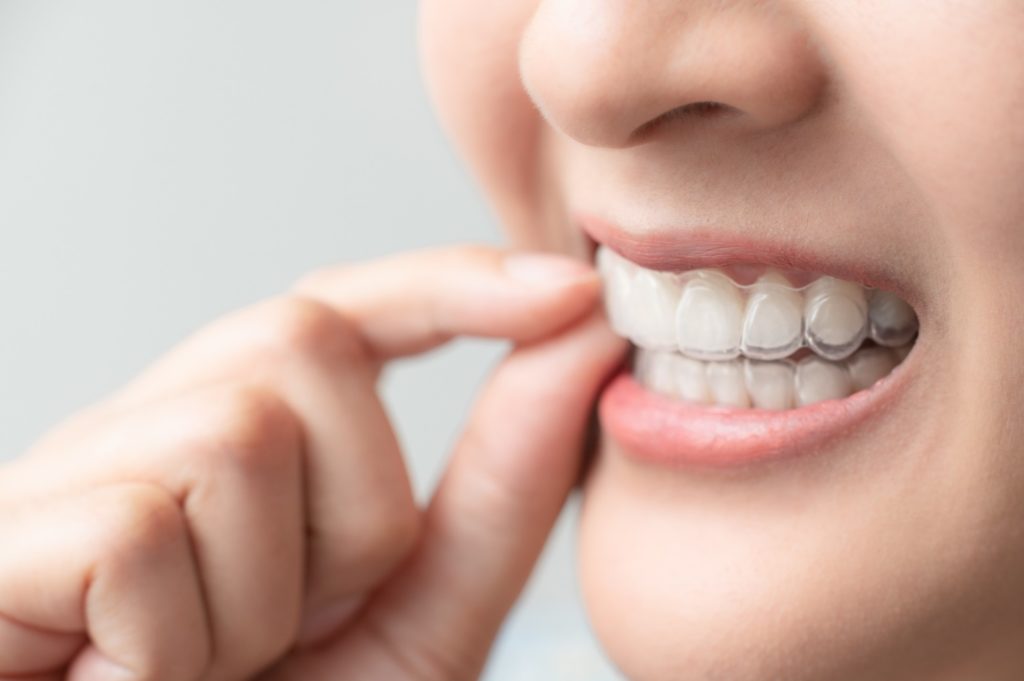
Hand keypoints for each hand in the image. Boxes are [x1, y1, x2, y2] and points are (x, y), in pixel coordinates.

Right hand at [0, 245, 624, 680]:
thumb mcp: (416, 620)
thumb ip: (499, 492)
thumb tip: (581, 336)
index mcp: (240, 444)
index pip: (343, 312)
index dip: (452, 286)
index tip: (574, 294)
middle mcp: (153, 431)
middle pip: (304, 344)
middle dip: (353, 510)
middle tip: (293, 631)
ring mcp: (69, 476)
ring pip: (239, 434)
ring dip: (264, 596)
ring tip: (206, 672)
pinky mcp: (4, 539)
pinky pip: (142, 531)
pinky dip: (174, 645)